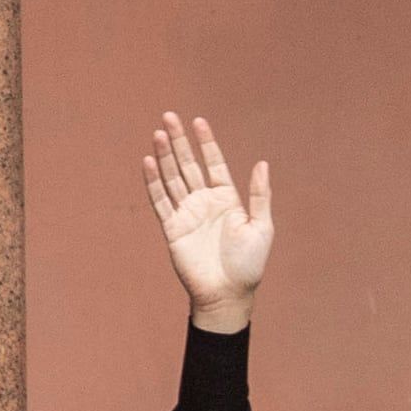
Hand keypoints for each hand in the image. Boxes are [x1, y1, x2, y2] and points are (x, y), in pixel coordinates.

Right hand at [146, 112, 276, 330]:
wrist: (228, 294)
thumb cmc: (249, 264)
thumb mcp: (261, 226)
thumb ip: (259, 195)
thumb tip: (262, 163)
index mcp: (227, 199)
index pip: (213, 162)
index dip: (206, 142)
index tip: (199, 121)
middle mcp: (205, 202)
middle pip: (189, 164)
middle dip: (179, 141)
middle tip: (169, 116)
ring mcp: (187, 213)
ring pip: (172, 178)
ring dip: (164, 156)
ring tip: (158, 133)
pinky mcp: (172, 228)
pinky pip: (160, 201)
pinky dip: (153, 182)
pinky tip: (149, 162)